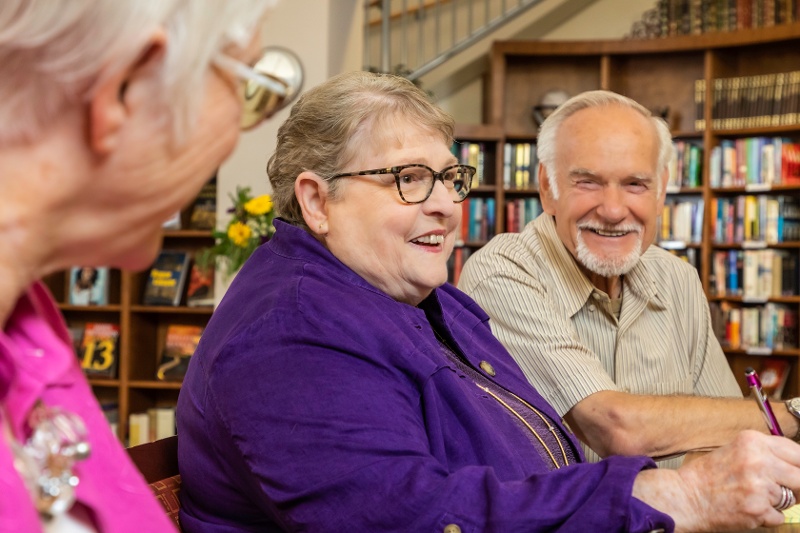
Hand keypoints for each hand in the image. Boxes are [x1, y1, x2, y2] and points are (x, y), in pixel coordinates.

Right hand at [634, 430, 799, 531]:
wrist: (685, 496)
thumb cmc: (707, 475)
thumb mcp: (736, 451)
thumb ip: (765, 454)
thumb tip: (795, 465)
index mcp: (752, 441)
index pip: (797, 452)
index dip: (799, 465)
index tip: (796, 472)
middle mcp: (758, 461)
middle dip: (796, 486)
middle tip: (785, 490)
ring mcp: (759, 486)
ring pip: (791, 498)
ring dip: (777, 502)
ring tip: (752, 497)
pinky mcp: (758, 509)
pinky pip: (779, 516)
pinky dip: (767, 516)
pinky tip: (747, 508)